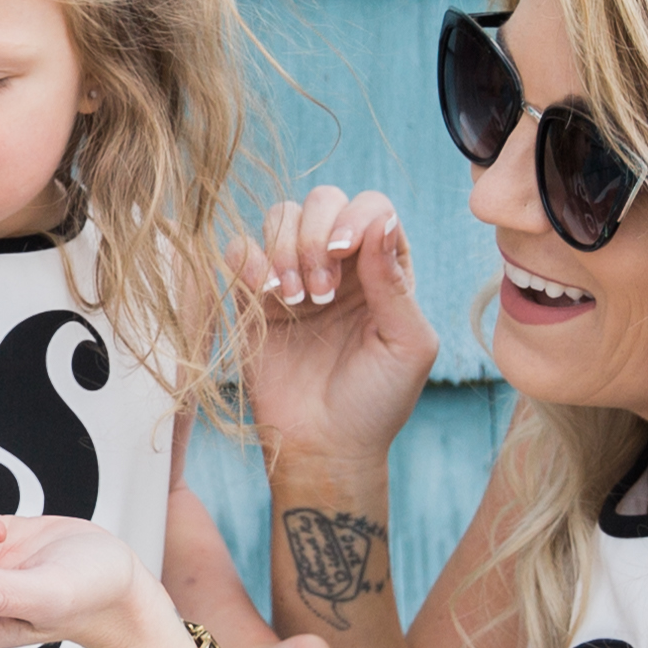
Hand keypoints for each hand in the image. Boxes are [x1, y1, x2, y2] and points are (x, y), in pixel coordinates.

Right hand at [233, 188, 437, 466]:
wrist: (324, 446)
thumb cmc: (377, 402)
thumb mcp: (407, 344)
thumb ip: (396, 283)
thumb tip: (380, 220)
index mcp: (385, 268)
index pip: (371, 208)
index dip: (354, 218)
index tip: (343, 255)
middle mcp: (340, 264)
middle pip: (322, 201)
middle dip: (316, 236)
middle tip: (320, 292)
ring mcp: (294, 276)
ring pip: (280, 217)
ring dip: (284, 249)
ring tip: (294, 301)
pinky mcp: (253, 298)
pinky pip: (240, 249)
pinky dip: (247, 260)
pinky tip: (266, 296)